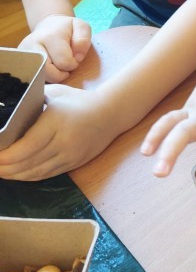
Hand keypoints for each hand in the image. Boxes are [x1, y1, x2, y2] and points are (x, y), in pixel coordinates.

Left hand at [0, 85, 115, 179]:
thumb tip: (6, 110)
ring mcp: (70, 155)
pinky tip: (17, 175)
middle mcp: (64, 142)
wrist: (110, 114)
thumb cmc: (78, 101)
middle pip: (29, 162)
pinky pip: (47, 174)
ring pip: (37, 172)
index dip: (7, 156)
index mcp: (56, 122)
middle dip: (6, 168)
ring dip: (15, 175)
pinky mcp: (74, 164)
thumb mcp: (54, 94)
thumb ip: (31, 102)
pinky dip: (29, 177)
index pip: (28, 146)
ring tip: (0, 172)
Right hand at [20, 15, 91, 82]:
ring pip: (41, 78)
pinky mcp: (21, 63)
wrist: (48, 26)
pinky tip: (50, 68)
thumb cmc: (67, 29)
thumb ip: (83, 40)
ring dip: (53, 76)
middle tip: (65, 64)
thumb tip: (77, 57)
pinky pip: (36, 78)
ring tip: (57, 64)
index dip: (73, 63)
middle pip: (49, 73)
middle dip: (61, 73)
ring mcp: (24, 56)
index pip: (64, 62)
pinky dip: (46, 77)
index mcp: (49, 37)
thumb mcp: (81, 27)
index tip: (73, 57)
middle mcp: (32, 46)